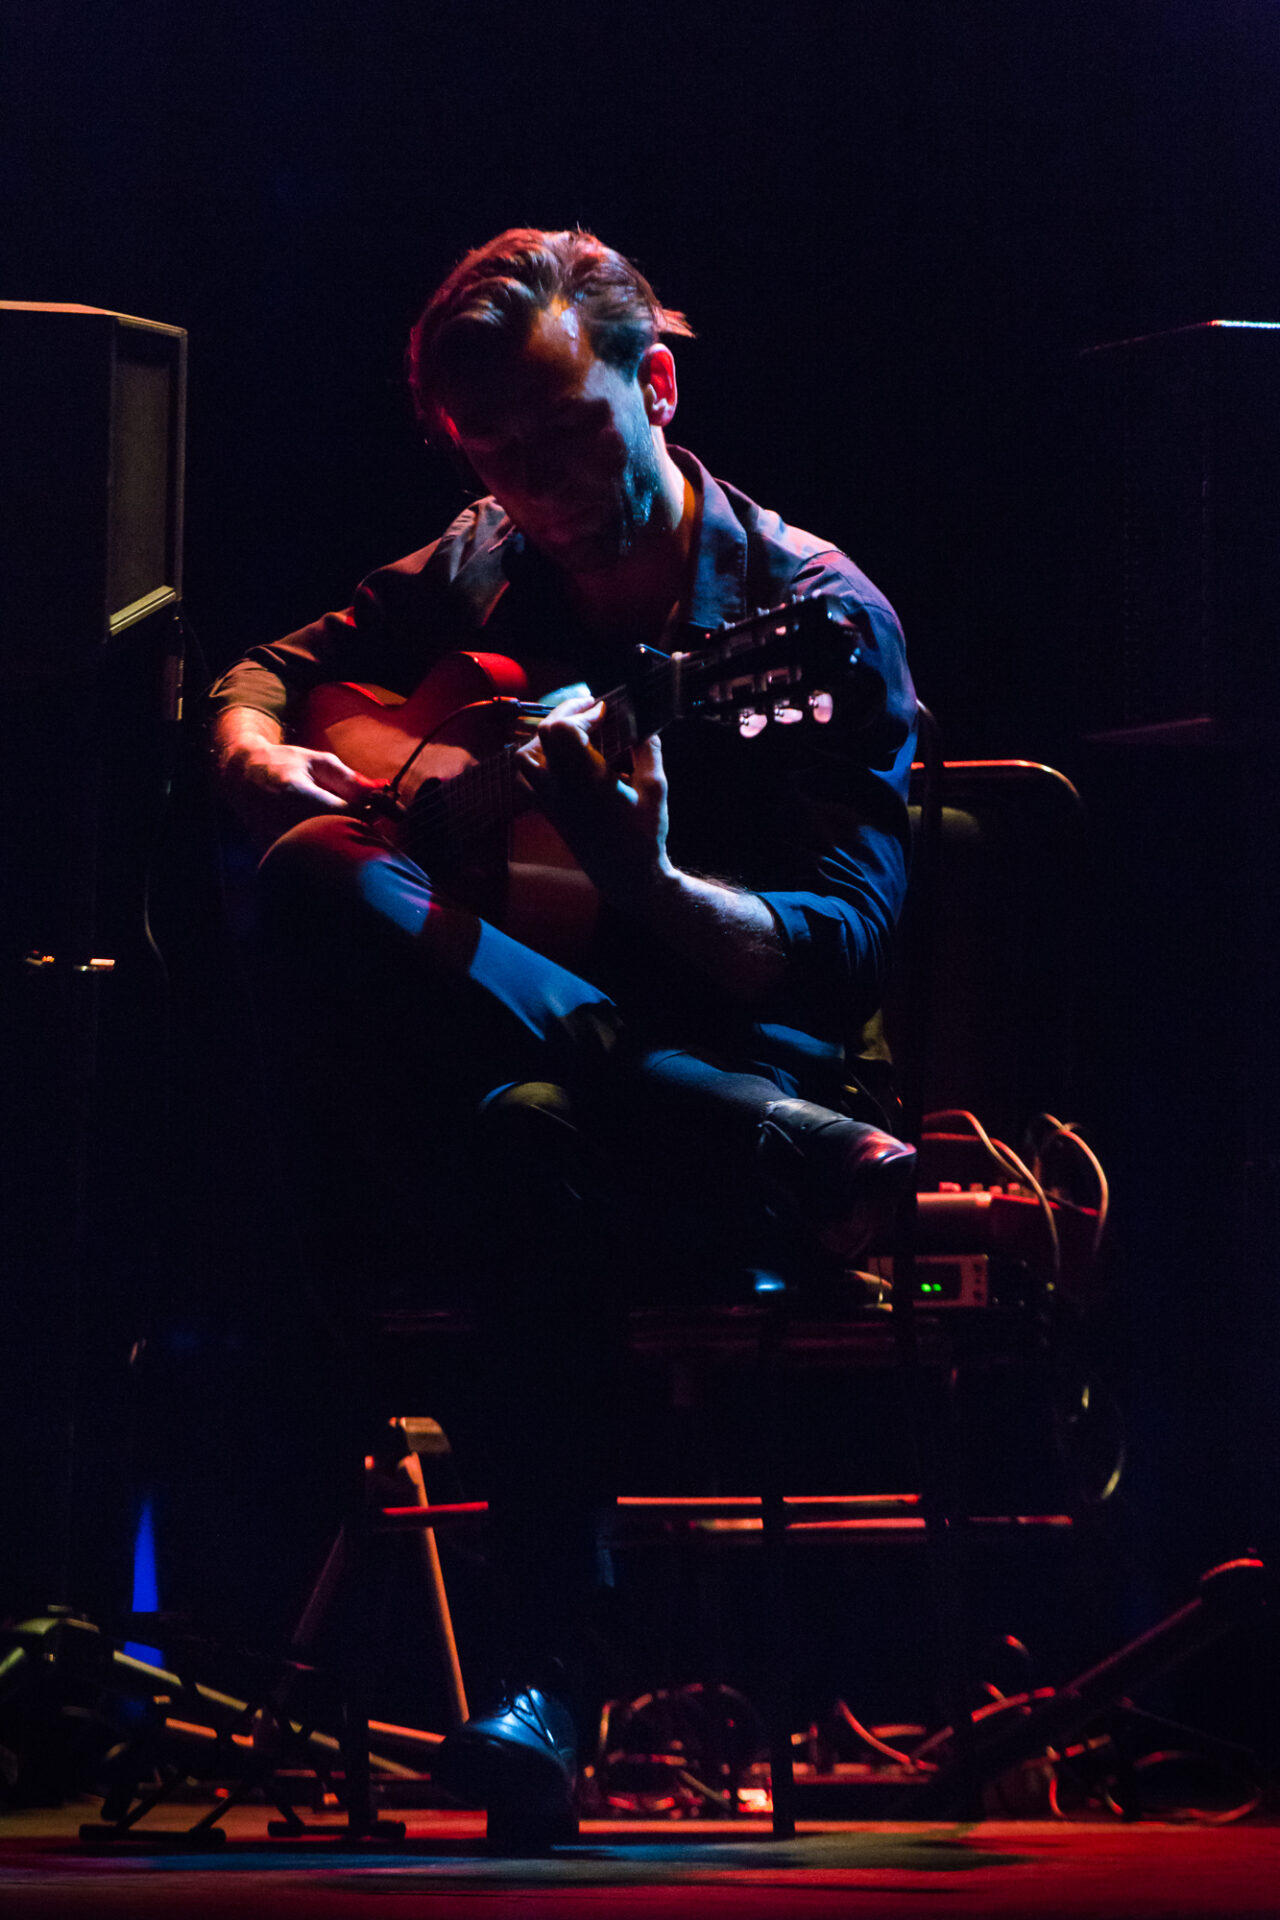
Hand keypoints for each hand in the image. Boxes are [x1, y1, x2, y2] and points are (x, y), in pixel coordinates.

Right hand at [214, 707, 382, 846]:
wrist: (241, 775)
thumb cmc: (284, 763)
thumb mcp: (318, 761)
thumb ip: (349, 778)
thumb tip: (379, 791)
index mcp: (295, 793)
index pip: (345, 813)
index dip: (367, 813)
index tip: (376, 807)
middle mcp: (282, 818)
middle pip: (335, 834)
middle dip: (354, 827)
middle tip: (359, 815)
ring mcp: (273, 837)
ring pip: (323, 848)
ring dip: (337, 836)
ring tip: (334, 818)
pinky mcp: (271, 849)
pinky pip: (307, 854)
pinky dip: (320, 845)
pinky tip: (317, 829)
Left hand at [515, 691, 672, 909]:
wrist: (626, 876)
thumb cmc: (644, 834)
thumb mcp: (656, 788)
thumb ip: (648, 750)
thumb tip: (642, 725)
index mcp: (586, 780)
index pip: (563, 730)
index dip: (583, 712)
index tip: (605, 710)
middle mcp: (561, 788)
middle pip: (544, 734)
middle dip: (567, 713)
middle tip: (591, 710)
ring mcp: (549, 800)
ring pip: (525, 755)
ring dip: (546, 735)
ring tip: (573, 732)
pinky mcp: (547, 810)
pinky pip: (525, 778)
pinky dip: (535, 760)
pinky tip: (559, 759)